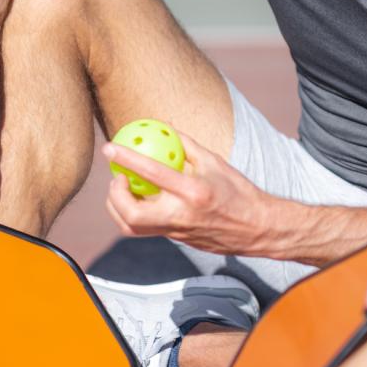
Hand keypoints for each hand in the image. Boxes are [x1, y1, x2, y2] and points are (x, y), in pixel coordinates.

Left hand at [102, 132, 271, 255]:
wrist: (256, 229)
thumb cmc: (238, 191)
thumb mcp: (215, 162)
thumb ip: (186, 144)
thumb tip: (164, 126)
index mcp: (193, 191)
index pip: (152, 173)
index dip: (127, 159)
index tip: (110, 148)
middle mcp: (182, 215)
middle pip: (131, 215)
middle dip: (114, 196)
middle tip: (116, 178)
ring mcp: (177, 231)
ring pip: (132, 228)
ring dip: (118, 209)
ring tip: (122, 189)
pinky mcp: (176, 240)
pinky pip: (146, 229)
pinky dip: (135, 214)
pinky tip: (138, 200)